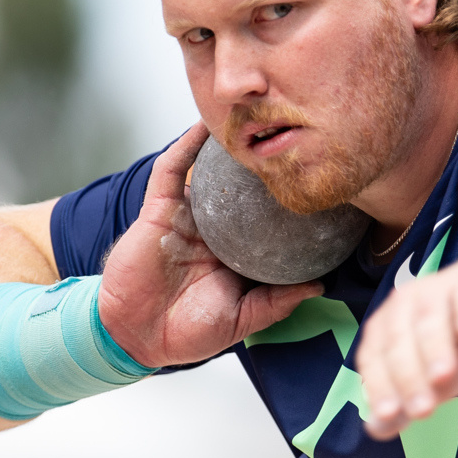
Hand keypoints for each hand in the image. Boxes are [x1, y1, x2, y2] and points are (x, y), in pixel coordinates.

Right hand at [98, 121, 321, 367]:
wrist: (137, 337)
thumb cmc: (188, 333)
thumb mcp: (242, 320)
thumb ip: (278, 302)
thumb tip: (320, 285)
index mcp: (236, 252)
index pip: (266, 222)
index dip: (288, 205)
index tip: (318, 184)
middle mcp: (214, 229)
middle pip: (242, 190)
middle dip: (264, 167)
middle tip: (293, 140)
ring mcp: (187, 217)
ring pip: (209, 173)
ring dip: (227, 148)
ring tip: (255, 120)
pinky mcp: (159, 209)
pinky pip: (172, 170)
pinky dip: (186, 146)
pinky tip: (204, 126)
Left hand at [355, 254, 457, 438]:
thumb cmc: (457, 344)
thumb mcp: (434, 381)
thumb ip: (407, 404)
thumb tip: (376, 429)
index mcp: (385, 327)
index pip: (374, 358)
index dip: (379, 385)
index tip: (389, 415)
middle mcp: (405, 304)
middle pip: (400, 340)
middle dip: (409, 376)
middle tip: (422, 410)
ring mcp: (440, 289)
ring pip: (430, 317)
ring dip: (434, 347)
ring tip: (443, 377)